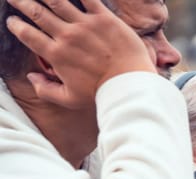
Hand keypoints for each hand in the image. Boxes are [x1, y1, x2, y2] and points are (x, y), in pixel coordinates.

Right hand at [6, 0, 154, 108]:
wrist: (129, 84)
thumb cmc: (101, 93)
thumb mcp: (70, 99)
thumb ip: (46, 89)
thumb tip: (32, 78)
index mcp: (56, 55)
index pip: (28, 35)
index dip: (16, 26)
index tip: (12, 21)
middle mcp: (67, 36)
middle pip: (37, 13)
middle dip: (22, 3)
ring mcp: (85, 25)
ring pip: (57, 1)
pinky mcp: (104, 18)